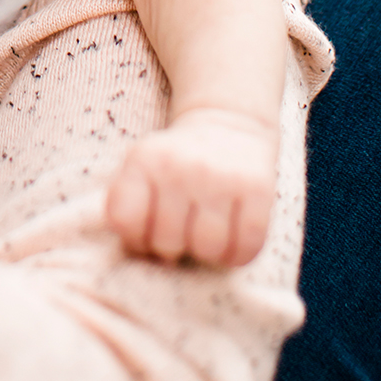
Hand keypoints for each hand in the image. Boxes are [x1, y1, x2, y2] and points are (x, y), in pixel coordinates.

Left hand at [106, 106, 277, 267]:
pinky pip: (246, 249)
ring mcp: (219, 177)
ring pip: (208, 250)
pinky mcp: (257, 189)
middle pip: (167, 243)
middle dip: (173, 246)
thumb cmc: (176, 164)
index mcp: (143, 159)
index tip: (147, 231)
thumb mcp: (141, 169)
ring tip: (206, 230)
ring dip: (207, 252)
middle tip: (182, 228)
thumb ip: (126, 207)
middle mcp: (179, 165)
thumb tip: (138, 251)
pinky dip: (237, 254)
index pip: (123, 220)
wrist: (227, 126)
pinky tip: (231, 236)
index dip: (134, 238)